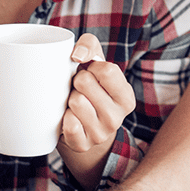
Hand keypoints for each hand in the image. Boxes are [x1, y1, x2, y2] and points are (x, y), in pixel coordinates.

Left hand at [58, 33, 136, 188]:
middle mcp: (117, 118)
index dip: (92, 66)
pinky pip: (68, 124)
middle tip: (80, 88)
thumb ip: (89, 45)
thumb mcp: (96, 63)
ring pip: (75, 102)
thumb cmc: (90, 86)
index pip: (107, 70)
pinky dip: (63, 118)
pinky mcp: (82, 145)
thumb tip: (77, 56)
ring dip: (68, 98)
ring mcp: (100, 134)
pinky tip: (69, 117)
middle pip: (85, 82)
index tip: (91, 72)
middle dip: (77, 81)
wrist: (82, 125)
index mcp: (126, 98)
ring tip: (74, 102)